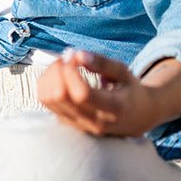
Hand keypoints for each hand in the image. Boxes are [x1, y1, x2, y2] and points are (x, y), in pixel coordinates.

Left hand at [37, 49, 162, 138]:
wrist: (135, 117)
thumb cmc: (128, 90)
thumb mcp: (124, 72)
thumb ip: (103, 63)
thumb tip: (77, 54)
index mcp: (112, 108)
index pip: (81, 94)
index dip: (71, 70)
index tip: (74, 56)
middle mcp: (94, 122)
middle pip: (59, 96)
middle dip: (57, 69)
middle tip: (68, 57)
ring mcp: (78, 125)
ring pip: (47, 99)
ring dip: (50, 75)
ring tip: (64, 65)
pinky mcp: (67, 122)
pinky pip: (46, 102)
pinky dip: (47, 83)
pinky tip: (60, 75)